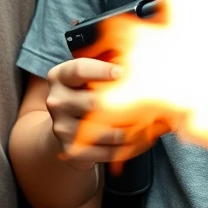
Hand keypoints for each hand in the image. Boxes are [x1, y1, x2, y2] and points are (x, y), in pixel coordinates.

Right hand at [45, 58, 167, 167]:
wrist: (66, 127)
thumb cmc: (86, 93)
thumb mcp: (90, 75)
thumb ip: (107, 62)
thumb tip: (140, 57)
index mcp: (60, 76)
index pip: (78, 69)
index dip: (101, 70)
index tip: (122, 72)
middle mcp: (56, 100)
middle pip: (93, 102)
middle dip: (122, 103)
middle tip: (148, 102)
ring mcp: (61, 126)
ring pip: (103, 130)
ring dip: (130, 129)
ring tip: (150, 123)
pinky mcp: (70, 149)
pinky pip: (105, 150)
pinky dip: (126, 147)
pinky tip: (139, 140)